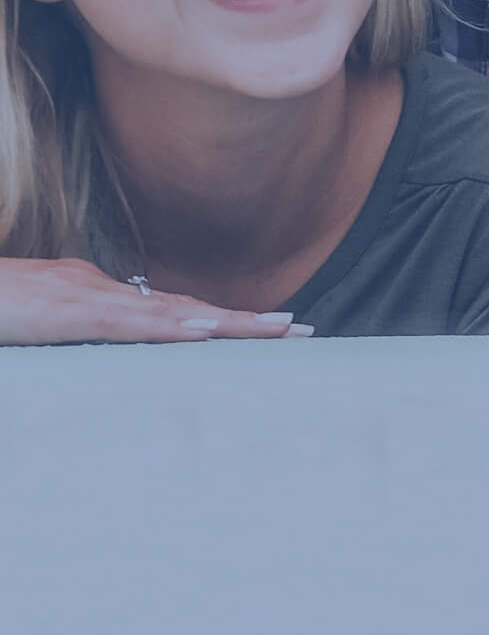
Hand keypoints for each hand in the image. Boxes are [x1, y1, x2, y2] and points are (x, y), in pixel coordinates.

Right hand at [0, 257, 307, 344]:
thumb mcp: (42, 327)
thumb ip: (79, 331)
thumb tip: (113, 344)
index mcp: (97, 298)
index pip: (173, 312)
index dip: (223, 321)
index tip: (270, 331)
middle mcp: (101, 289)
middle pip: (187, 307)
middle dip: (245, 321)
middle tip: (300, 330)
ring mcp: (86, 296)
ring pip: (170, 311)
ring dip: (226, 321)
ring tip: (276, 329)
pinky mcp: (67, 310)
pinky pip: (127, 320)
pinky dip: (168, 326)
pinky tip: (203, 332)